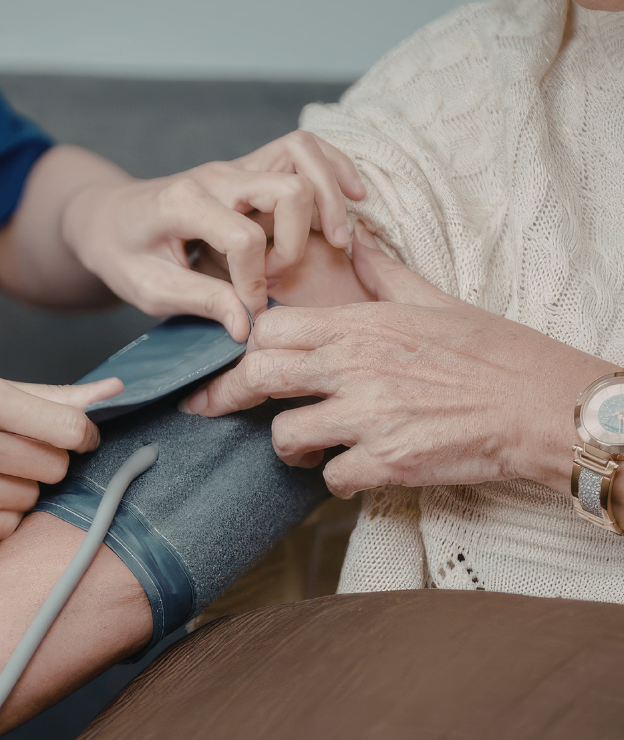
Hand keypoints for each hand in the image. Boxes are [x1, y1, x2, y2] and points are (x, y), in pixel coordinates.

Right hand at [0, 373, 121, 547]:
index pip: (71, 428)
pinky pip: (6, 528)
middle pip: (55, 467)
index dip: (81, 435)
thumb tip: (117, 391)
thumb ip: (47, 395)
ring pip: (32, 500)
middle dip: (42, 460)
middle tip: (5, 449)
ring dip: (17, 488)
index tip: (71, 436)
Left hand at [61, 131, 364, 340]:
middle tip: (281, 274)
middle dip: (297, 239)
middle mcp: (215, 175)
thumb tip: (247, 325)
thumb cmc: (122, 254)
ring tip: (338, 240)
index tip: (245, 310)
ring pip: (304, 153)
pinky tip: (353, 197)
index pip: (242, 238)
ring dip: (329, 196)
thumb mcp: (147, 288)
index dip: (253, 281)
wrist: (108, 217)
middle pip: (288, 187)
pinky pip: (303, 149)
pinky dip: (334, 167)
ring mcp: (236, 167)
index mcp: (182, 203)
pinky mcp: (251, 169)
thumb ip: (199, 302)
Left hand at [180, 223, 615, 497]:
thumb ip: (381, 271)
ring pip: (284, 435)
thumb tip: (353, 238)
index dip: (245, 347)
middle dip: (231, 396)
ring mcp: (368, 416)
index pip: (269, 329)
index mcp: (359, 326)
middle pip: (256, 376)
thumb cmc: (491, 351)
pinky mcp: (386, 462)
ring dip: (289, 447)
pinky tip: (354, 470)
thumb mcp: (432, 299)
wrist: (541, 404)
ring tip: (306, 447)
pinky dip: (337, 479)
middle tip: (221, 408)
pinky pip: (332, 478)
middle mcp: (354, 368)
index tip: (236, 360)